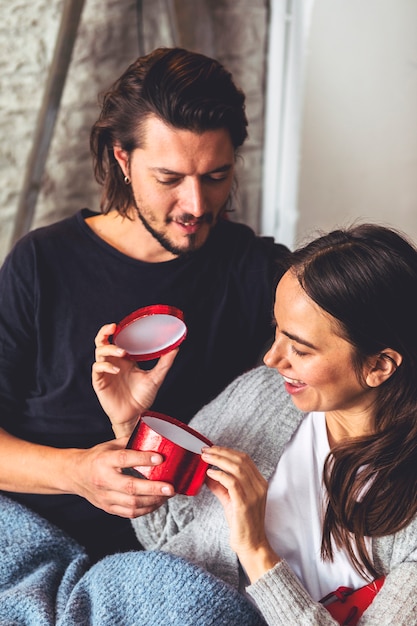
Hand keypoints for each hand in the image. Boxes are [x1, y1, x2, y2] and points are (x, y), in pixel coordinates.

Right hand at [69, 437, 175, 517]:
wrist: (75, 475)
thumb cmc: (96, 457)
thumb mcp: (109, 445)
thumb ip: (130, 442)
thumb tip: (153, 435)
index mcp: (103, 461)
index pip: (124, 459)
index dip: (143, 459)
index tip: (160, 458)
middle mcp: (103, 480)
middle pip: (130, 487)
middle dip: (153, 489)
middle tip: (170, 487)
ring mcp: (105, 497)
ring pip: (131, 504)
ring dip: (153, 501)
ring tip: (167, 495)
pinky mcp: (108, 508)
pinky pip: (129, 513)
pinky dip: (146, 509)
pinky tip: (156, 502)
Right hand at [92, 323, 177, 436]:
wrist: (135, 415)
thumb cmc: (143, 397)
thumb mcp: (156, 377)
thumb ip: (165, 362)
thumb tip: (176, 347)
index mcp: (125, 359)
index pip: (116, 339)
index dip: (115, 330)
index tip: (121, 324)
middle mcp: (114, 362)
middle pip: (102, 341)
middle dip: (104, 332)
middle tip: (113, 328)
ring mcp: (106, 371)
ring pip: (99, 352)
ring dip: (109, 349)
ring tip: (122, 353)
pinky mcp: (100, 382)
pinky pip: (98, 368)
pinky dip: (106, 366)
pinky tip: (116, 370)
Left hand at [201, 445, 280, 581]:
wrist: (251, 545)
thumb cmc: (241, 523)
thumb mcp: (231, 500)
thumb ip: (221, 485)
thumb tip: (207, 473)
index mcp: (259, 482)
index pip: (245, 458)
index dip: (227, 450)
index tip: (212, 448)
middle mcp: (259, 485)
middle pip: (241, 459)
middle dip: (221, 451)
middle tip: (205, 450)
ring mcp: (254, 494)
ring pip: (237, 468)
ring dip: (218, 460)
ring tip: (205, 458)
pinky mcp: (245, 503)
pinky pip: (232, 482)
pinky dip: (220, 475)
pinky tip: (209, 473)